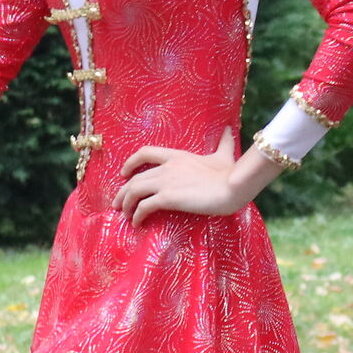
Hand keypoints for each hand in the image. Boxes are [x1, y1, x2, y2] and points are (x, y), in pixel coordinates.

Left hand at [116, 129, 256, 223]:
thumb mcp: (225, 156)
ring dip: (125, 204)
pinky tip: (137, 222)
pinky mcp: (167, 198)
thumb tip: (230, 129)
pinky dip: (137, 215)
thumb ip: (224, 144)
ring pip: (133, 191)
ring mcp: (165, 182)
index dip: (130, 163)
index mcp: (177, 156)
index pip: (145, 153)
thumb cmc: (230, 173)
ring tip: (125, 215)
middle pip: (134, 178)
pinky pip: (143, 207)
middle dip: (123, 192)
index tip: (124, 173)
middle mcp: (166, 168)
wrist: (234, 186)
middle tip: (118, 204)